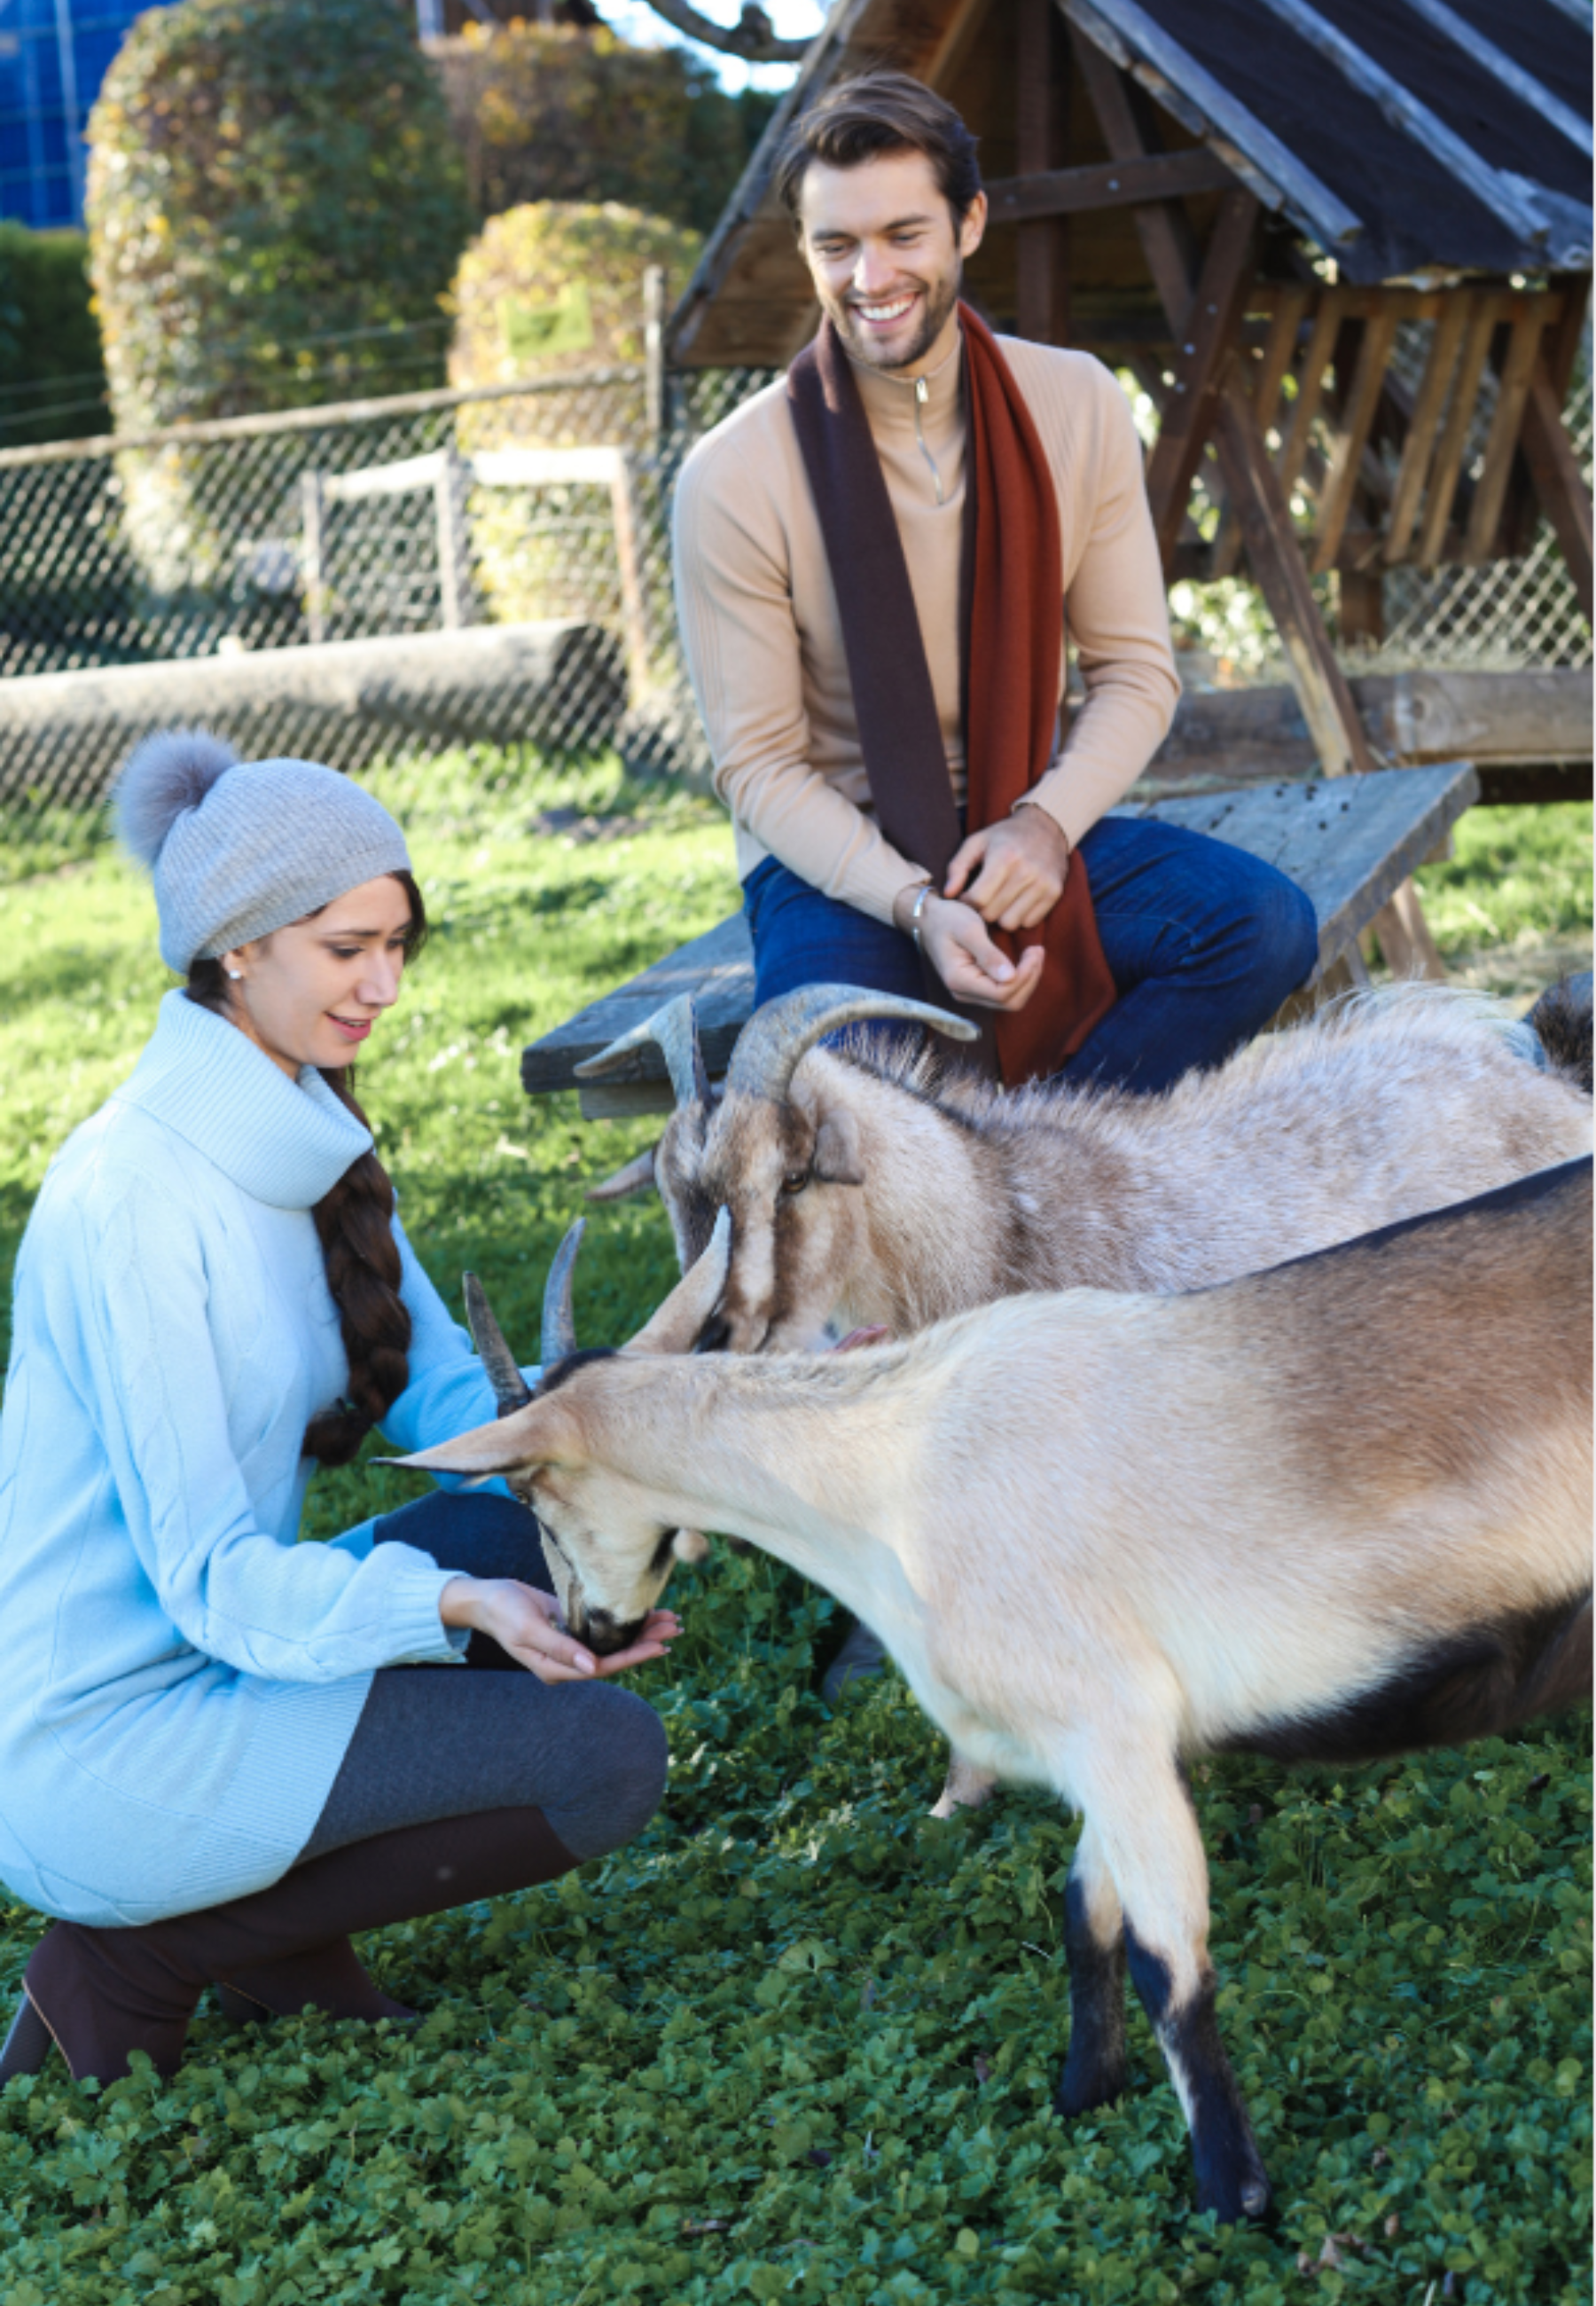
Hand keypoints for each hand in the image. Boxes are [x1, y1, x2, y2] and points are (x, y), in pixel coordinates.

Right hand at [440, 1576, 681, 1684]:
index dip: (633, 1656)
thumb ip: (561, 1649)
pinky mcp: (572, 1629)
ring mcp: (570, 1646)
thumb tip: (593, 1668)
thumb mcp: (529, 1628)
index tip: (658, 1646)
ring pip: (614, 1643)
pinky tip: (647, 1613)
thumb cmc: (503, 1611)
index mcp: (556, 1669)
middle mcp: (567, 1662)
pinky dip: (626, 1622)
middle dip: (645, 1642)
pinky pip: (605, 1630)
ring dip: (641, 1632)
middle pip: (615, 1656)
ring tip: (670, 1621)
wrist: (485, 1596)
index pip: (603, 1666)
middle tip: (675, 1628)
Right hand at [892, 883, 1043, 1012]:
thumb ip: (989, 954)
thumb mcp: (969, 930)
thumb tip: (1010, 977)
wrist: (929, 919)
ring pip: (1009, 1001)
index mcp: (959, 980)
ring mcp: (970, 993)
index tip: (1035, 949)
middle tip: (1038, 951)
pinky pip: (1004, 994)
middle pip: (1009, 1002)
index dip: (1025, 975)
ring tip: (1035, 954)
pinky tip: (1026, 961)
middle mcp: (964, 993)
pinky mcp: (976, 988)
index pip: (1002, 993)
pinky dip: (1020, 980)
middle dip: (1030, 979)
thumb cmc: (947, 919)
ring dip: (1028, 980)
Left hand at [944, 805, 1069, 931]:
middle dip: (983, 910)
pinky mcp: (1054, 893)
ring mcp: (1043, 884)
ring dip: (1001, 916)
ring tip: (1000, 900)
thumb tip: (948, 894)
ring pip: (1010, 923)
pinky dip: (1020, 916)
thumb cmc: (1005, 836)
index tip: (967, 896)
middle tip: (984, 898)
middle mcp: (1026, 872)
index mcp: (1004, 857)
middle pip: (992, 914)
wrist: (1046, 827)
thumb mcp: (977, 842)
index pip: (978, 899)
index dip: (967, 902)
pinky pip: (1028, 922)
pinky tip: (1017, 901)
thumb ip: (958, 867)